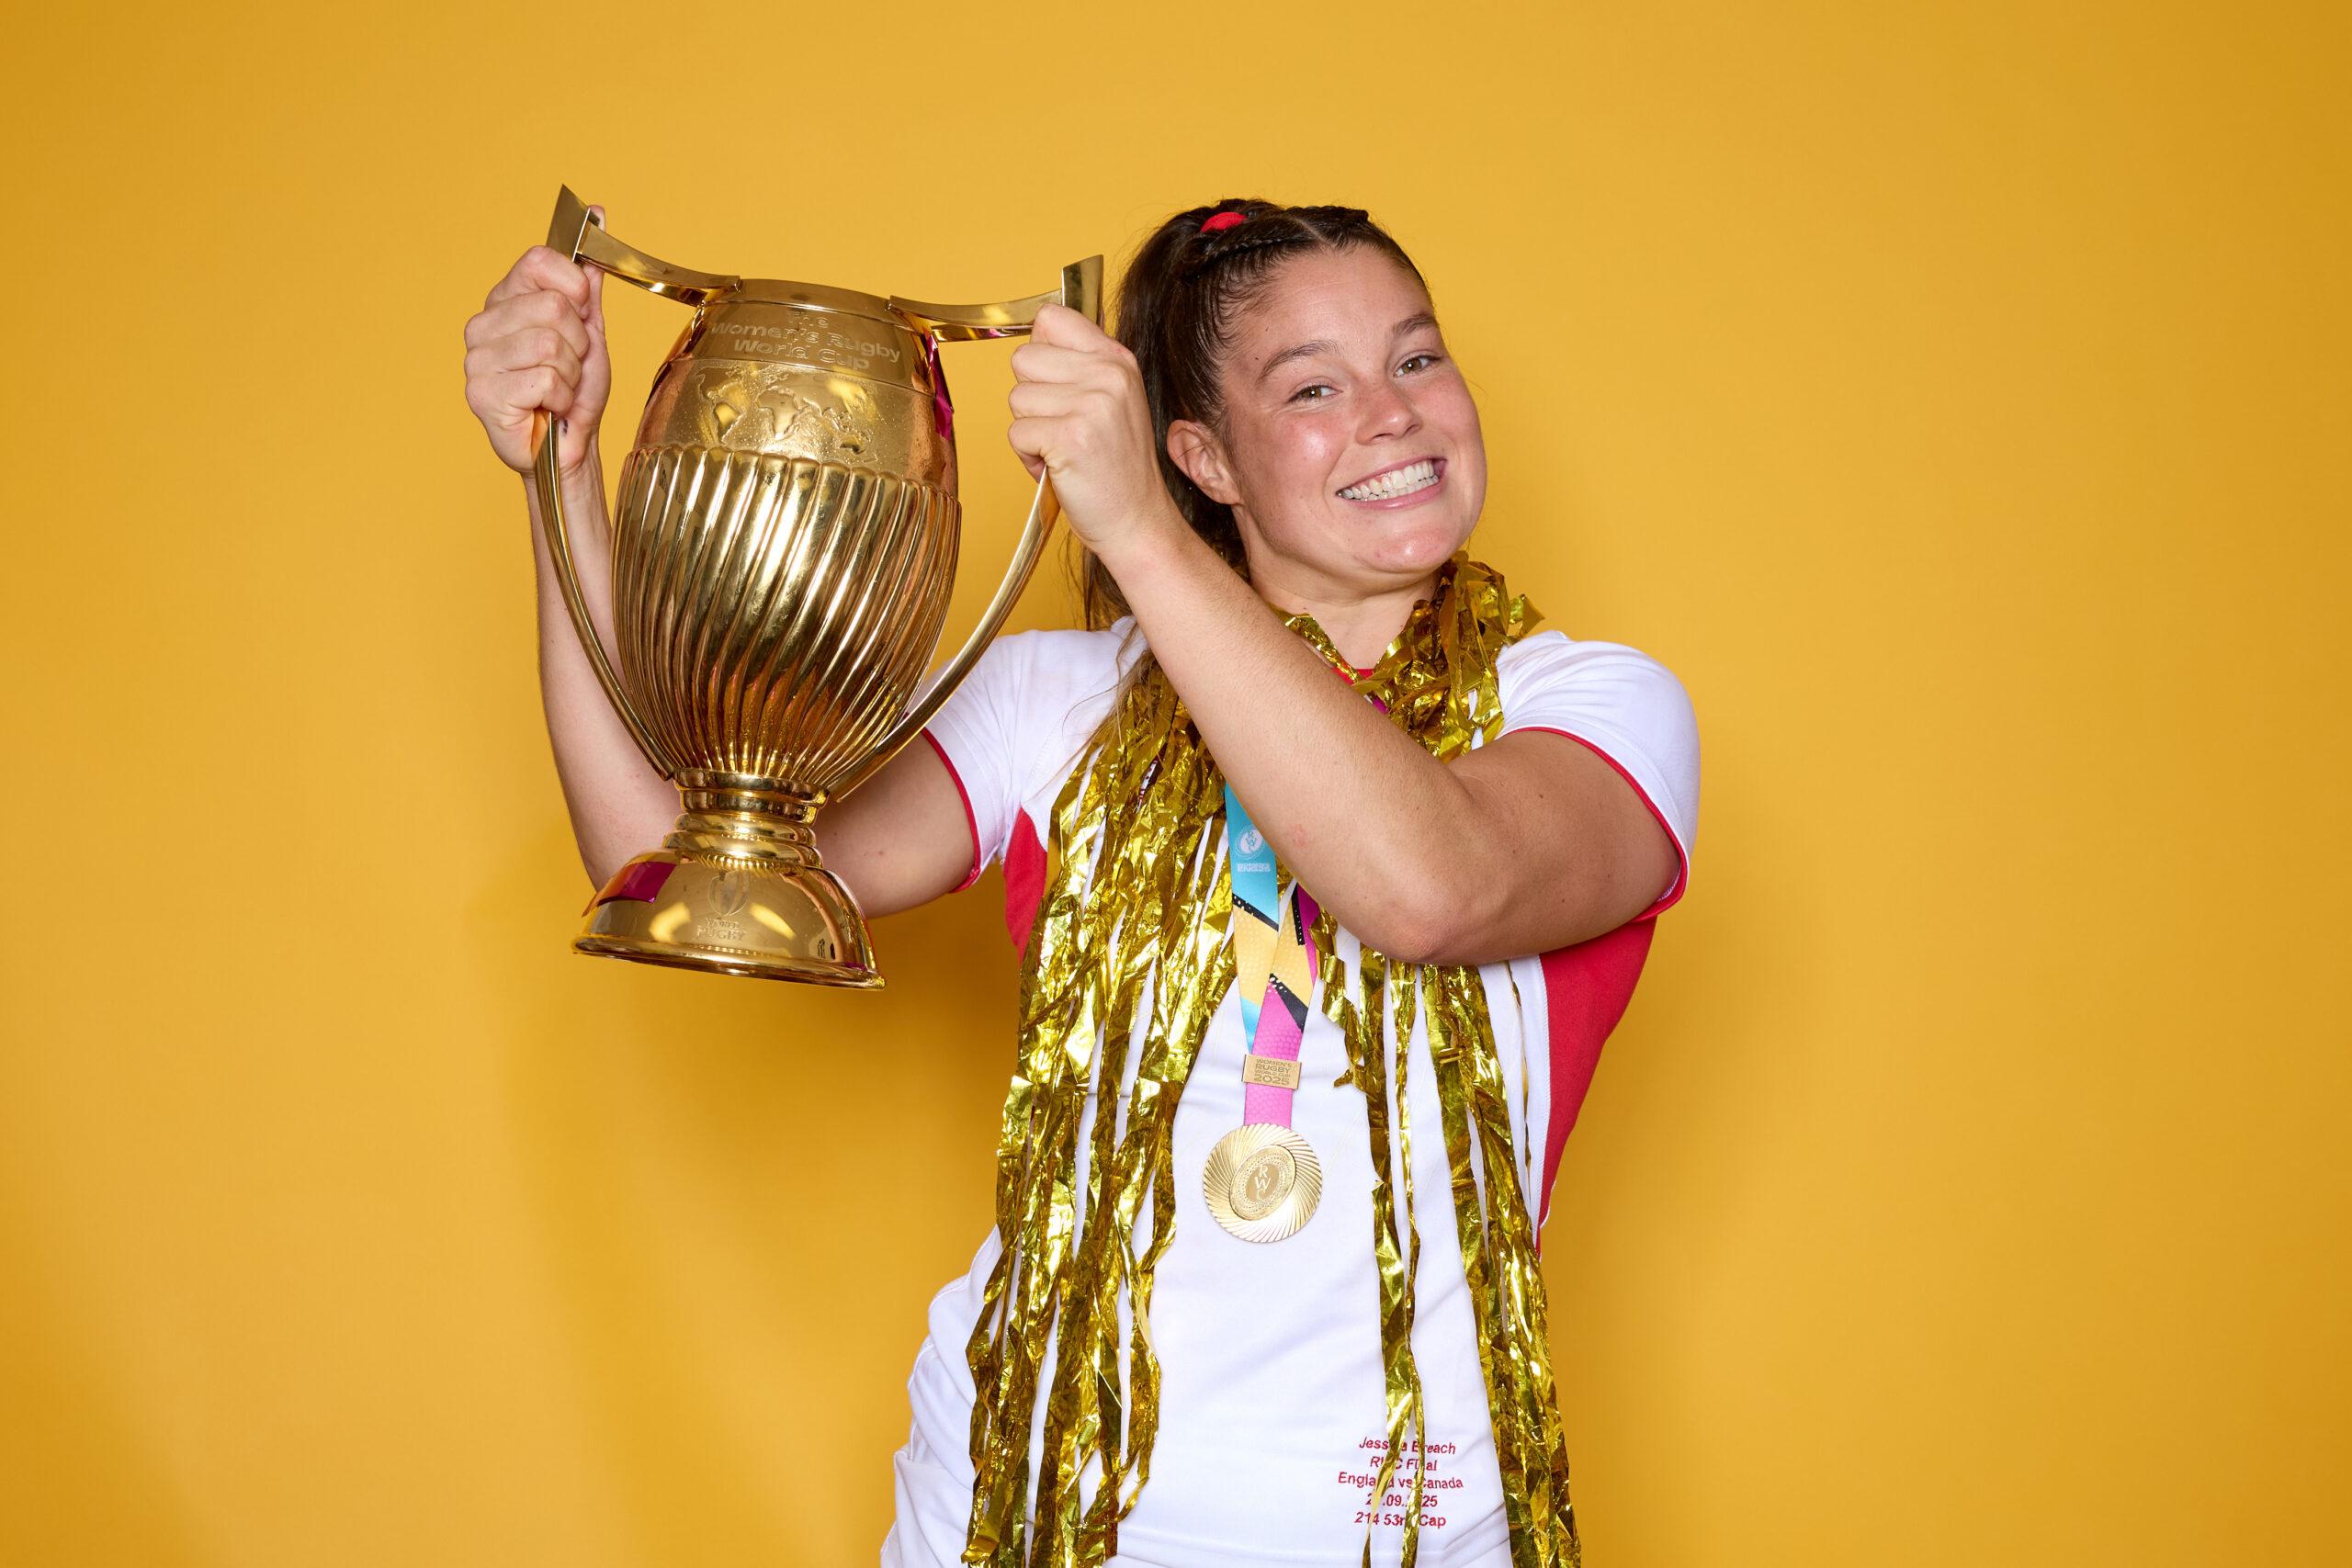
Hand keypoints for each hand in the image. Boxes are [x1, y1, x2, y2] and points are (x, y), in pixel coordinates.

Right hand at [462, 208, 611, 477]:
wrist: (568, 446)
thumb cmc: (574, 390)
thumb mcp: (589, 329)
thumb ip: (586, 281)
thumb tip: (595, 216)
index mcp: (506, 300)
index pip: (538, 260)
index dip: (572, 286)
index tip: (580, 312)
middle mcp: (483, 323)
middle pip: (552, 307)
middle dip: (578, 343)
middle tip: (568, 366)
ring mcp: (477, 358)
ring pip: (550, 344)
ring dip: (570, 373)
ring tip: (559, 388)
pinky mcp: (481, 393)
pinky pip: (544, 380)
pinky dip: (560, 398)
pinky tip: (547, 407)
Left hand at [1005, 302, 1181, 562]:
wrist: (1136, 520)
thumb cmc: (1115, 466)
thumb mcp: (1112, 400)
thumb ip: (1080, 366)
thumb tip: (1035, 338)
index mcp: (1117, 359)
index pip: (1051, 318)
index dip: (1040, 353)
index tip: (1055, 383)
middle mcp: (1108, 374)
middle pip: (1023, 359)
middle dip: (1031, 398)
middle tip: (1062, 426)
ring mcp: (1091, 405)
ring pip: (1016, 398)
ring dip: (1030, 430)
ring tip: (1063, 450)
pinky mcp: (1070, 438)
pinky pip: (1016, 433)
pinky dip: (1028, 457)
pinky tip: (1059, 467)